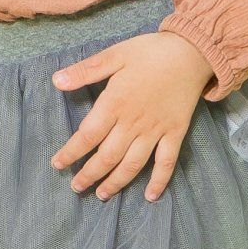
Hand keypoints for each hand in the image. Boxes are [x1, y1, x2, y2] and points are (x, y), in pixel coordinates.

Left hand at [48, 30, 211, 202]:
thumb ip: (86, 70)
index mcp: (115, 103)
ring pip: (133, 164)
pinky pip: (167, 162)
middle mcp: (133, 122)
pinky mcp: (175, 133)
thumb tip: (56, 81)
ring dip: (116, 182)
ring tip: (102, 195)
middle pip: (107, 156)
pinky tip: (150, 196)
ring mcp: (156, 130)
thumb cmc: (150, 51)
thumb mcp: (115, 53)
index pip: (87, 135)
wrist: (191, 51)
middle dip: (89, 175)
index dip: (71, 152)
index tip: (57, 164)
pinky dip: (159, 181)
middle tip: (76, 187)